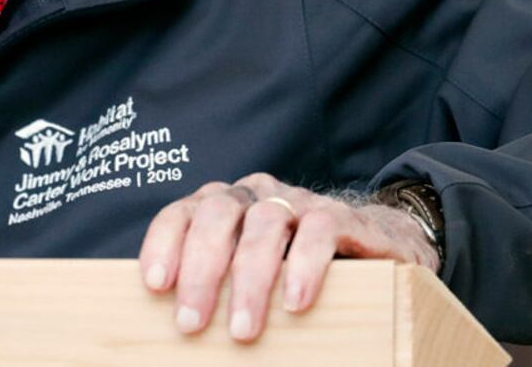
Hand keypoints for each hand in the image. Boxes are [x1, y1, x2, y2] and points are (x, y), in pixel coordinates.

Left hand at [137, 172, 438, 342]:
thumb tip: (182, 335)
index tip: (155, 285)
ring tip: (242, 330)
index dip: (164, 244)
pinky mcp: (341, 216)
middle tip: (191, 323)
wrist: (376, 244)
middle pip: (217, 216)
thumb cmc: (295, 268)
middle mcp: (255, 195)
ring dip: (250, 279)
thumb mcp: (250, 275)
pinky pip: (320, 230)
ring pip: (266, 224)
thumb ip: (219, 289)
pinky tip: (296, 302)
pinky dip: (305, 265)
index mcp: (223, 207)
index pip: (182, 213)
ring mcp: (298, 201)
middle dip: (201, 270)